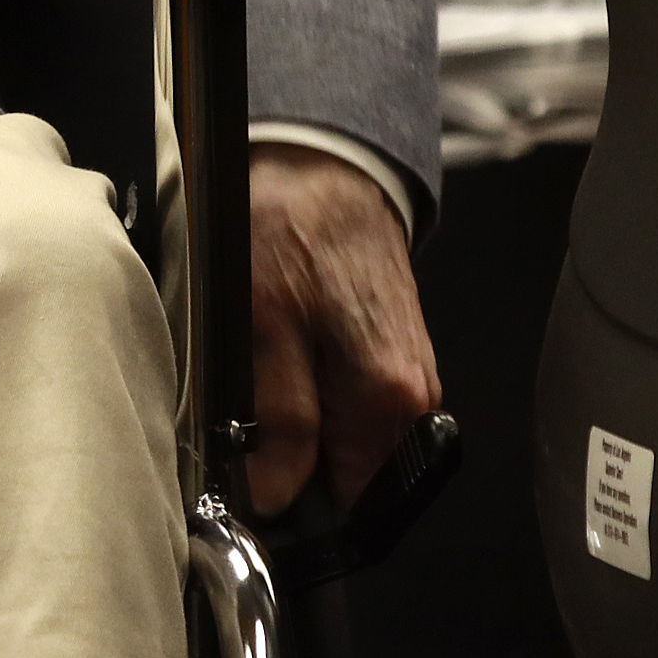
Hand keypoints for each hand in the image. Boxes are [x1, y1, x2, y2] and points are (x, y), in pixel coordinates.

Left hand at [243, 146, 439, 517]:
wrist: (323, 160)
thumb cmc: (290, 224)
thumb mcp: (262, 321)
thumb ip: (279, 413)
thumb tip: (276, 490)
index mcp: (389, 395)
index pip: (349, 497)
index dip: (292, 497)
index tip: (246, 485)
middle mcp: (414, 393)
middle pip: (351, 467)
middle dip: (296, 457)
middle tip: (243, 416)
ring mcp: (408, 371)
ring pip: (347, 432)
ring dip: (302, 420)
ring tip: (261, 373)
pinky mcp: (394, 350)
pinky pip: (352, 397)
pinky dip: (314, 388)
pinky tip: (285, 353)